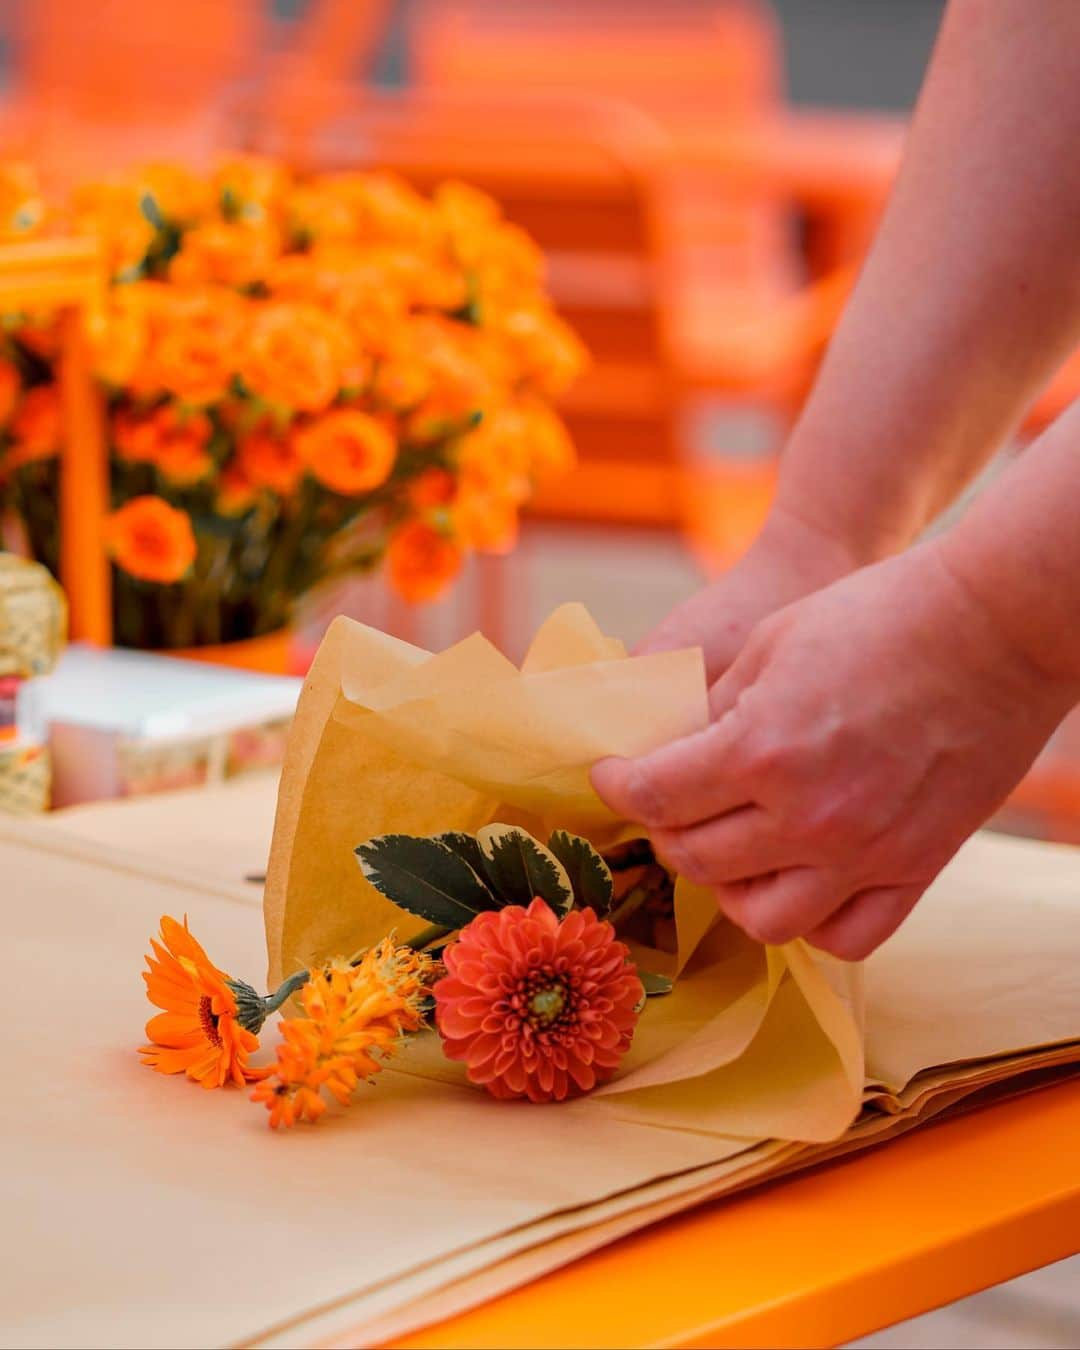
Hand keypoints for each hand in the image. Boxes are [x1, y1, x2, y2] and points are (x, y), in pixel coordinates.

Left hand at [594, 542, 1078, 958]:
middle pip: (696, 860)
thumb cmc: (877, 616)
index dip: (618, 785)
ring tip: (729, 848)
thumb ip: (712, 712)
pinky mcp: (915, 869)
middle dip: (663, 830)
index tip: (613, 775)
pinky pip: (845, 936)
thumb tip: (670, 753)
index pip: (655, 796)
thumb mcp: (768, 645)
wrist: (993, 626)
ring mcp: (865, 852)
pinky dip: (810, 920)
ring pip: (762, 918)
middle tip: (667, 804)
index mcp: (762, 750)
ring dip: (727, 887)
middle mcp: (808, 817)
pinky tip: (798, 878)